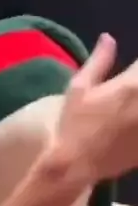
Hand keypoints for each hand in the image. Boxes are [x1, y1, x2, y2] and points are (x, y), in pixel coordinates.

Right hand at [56, 33, 137, 182]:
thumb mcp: (78, 88)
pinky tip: (131, 125)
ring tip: (130, 108)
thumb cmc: (73, 125)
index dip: (137, 71)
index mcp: (132, 84)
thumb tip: (108, 38)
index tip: (131, 76)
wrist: (75, 166)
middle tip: (130, 95)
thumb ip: (99, 61)